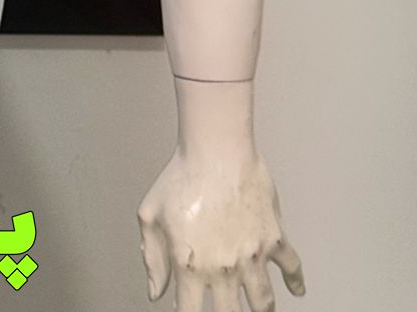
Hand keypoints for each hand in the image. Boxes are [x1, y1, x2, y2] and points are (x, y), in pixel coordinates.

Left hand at [137, 146, 304, 311]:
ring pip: (264, 302)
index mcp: (190, 266)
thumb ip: (152, 258)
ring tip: (259, 310)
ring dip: (261, 309)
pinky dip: (297, 281)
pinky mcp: (274, 239)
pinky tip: (296, 290)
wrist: (215, 151)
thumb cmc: (179, 178)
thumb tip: (156, 293)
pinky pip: (292, 267)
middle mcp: (224, 268)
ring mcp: (253, 256)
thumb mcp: (150, 216)